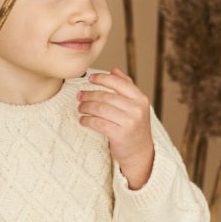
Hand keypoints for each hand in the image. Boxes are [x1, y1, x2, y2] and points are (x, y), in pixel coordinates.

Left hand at [78, 67, 153, 188]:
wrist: (140, 152)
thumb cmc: (134, 127)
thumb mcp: (135, 105)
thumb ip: (126, 86)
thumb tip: (114, 69)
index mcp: (140, 99)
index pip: (119, 83)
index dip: (102, 79)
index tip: (90, 79)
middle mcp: (137, 109)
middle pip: (106, 96)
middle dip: (89, 95)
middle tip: (79, 96)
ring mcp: (129, 122)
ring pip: (100, 109)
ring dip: (86, 107)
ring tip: (80, 108)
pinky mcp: (120, 135)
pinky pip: (98, 123)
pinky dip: (87, 121)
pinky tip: (83, 120)